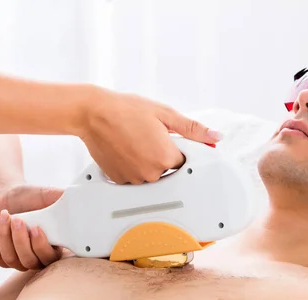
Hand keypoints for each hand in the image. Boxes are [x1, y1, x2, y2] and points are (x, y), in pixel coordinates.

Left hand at [0, 185, 63, 270]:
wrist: (7, 198)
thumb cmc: (30, 197)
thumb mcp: (47, 195)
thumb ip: (63, 199)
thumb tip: (78, 199)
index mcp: (53, 245)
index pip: (51, 258)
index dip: (42, 247)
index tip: (36, 228)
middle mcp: (36, 256)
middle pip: (29, 261)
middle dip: (21, 240)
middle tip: (18, 220)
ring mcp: (17, 259)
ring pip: (11, 259)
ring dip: (5, 236)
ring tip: (5, 216)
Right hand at [79, 90, 221, 183]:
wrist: (93, 113)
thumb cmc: (126, 110)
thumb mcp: (165, 114)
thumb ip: (193, 130)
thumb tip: (215, 137)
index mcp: (166, 157)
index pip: (184, 162)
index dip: (177, 149)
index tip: (167, 139)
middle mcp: (151, 173)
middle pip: (168, 171)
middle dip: (162, 156)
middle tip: (148, 137)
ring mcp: (134, 179)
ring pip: (151, 176)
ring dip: (147, 163)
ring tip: (135, 142)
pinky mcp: (120, 181)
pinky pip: (134, 179)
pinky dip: (133, 168)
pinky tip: (126, 150)